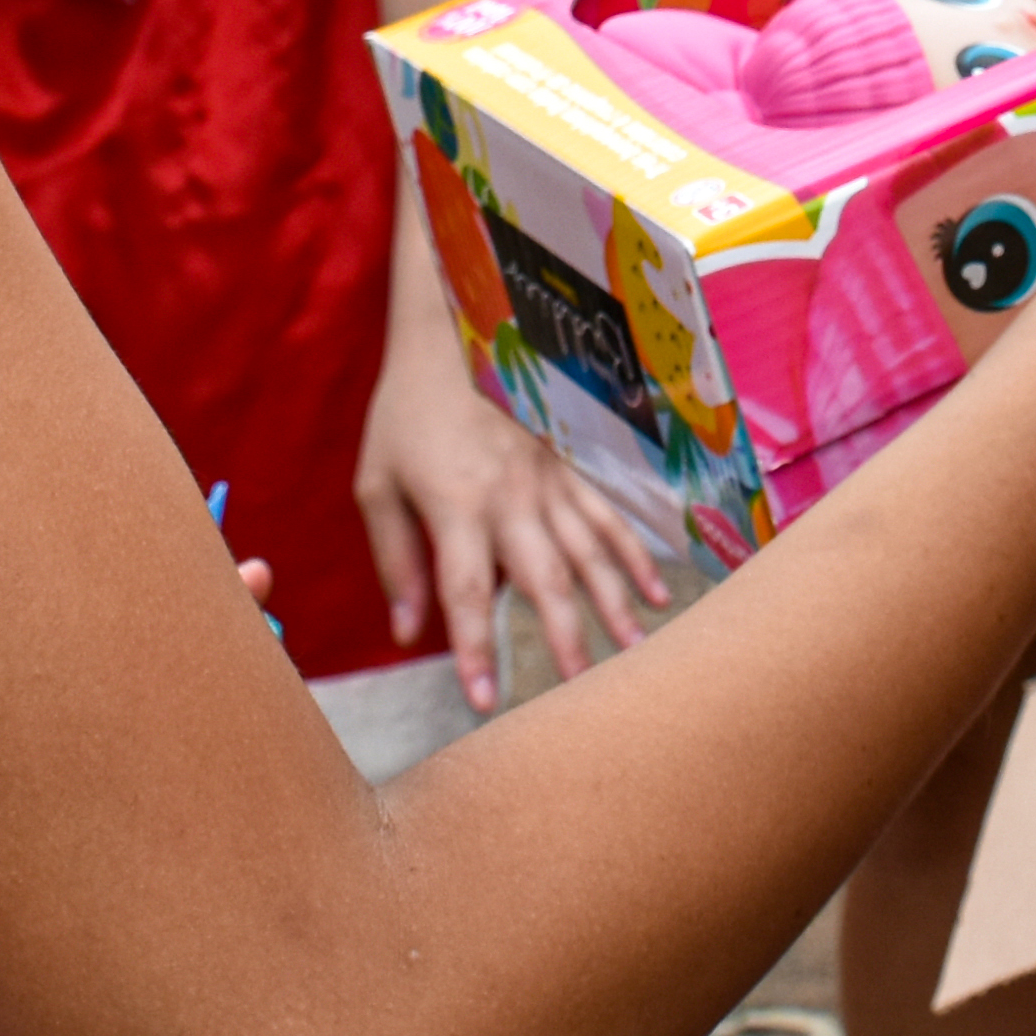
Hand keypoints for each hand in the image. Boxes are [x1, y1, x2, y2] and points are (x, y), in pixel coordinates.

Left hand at [354, 240, 664, 711]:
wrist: (450, 335)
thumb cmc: (404, 415)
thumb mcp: (377, 484)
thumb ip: (395, 560)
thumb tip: (406, 633)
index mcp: (457, 505)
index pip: (468, 592)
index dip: (476, 648)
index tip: (483, 700)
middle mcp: (511, 498)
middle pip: (544, 578)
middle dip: (564, 636)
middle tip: (582, 691)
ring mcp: (548, 481)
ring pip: (589, 551)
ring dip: (613, 602)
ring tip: (635, 650)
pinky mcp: (570, 467)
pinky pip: (608, 517)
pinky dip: (634, 556)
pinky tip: (658, 593)